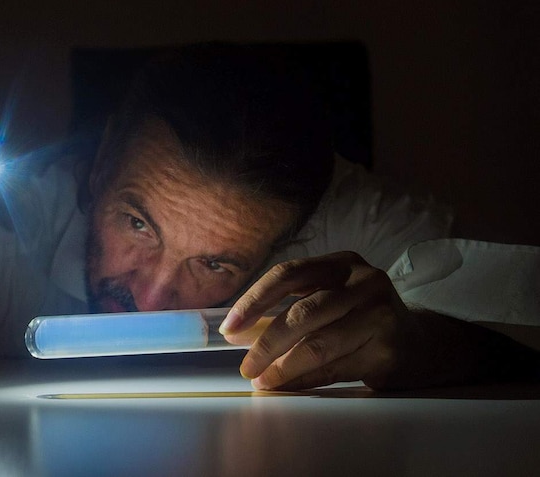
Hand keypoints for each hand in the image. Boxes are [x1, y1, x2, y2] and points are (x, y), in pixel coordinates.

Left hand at [219, 251, 446, 390]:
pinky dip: (304, 381)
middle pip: (302, 313)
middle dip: (266, 343)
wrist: (421, 342)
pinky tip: (287, 386)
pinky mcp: (388, 350)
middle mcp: (364, 283)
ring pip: (318, 346)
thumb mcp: (332, 297)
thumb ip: (291, 307)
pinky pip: (334, 369)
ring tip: (261, 381)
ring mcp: (380, 316)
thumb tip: (240, 333)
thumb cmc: (361, 316)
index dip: (254, 299)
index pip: (288, 274)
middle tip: (245, 366)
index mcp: (341, 263)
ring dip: (282, 368)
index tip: (229, 326)